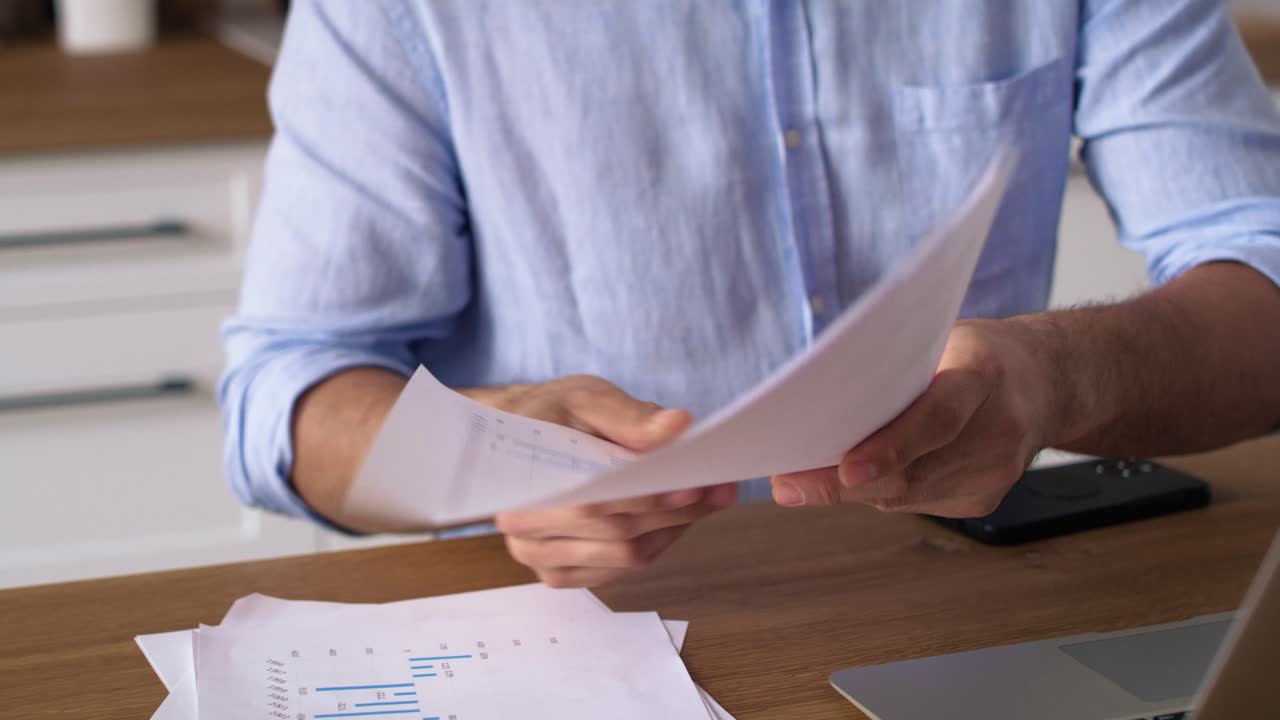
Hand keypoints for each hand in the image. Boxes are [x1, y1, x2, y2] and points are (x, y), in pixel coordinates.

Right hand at [463, 375, 738, 586]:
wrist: (513, 438)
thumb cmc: (549, 414)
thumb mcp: (585, 397)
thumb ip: (629, 415)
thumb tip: (678, 426)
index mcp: (520, 481)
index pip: (595, 503)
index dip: (650, 498)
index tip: (696, 485)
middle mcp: (522, 528)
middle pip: (615, 535)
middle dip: (675, 513)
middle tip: (721, 489)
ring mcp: (539, 557)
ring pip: (623, 558)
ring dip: (672, 530)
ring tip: (708, 499)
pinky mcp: (560, 572)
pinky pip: (620, 569)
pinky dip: (656, 544)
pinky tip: (676, 517)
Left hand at [769, 318, 1055, 516]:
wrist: (1049, 383)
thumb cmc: (978, 354)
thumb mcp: (942, 338)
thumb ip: (895, 368)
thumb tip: (818, 398)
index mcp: (984, 372)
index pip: (939, 416)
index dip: (893, 447)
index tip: (847, 469)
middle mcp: (998, 428)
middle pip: (915, 470)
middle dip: (842, 483)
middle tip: (788, 484)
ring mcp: (996, 471)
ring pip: (908, 495)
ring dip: (852, 490)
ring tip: (801, 480)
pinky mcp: (986, 499)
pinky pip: (917, 504)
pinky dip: (881, 491)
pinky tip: (860, 475)